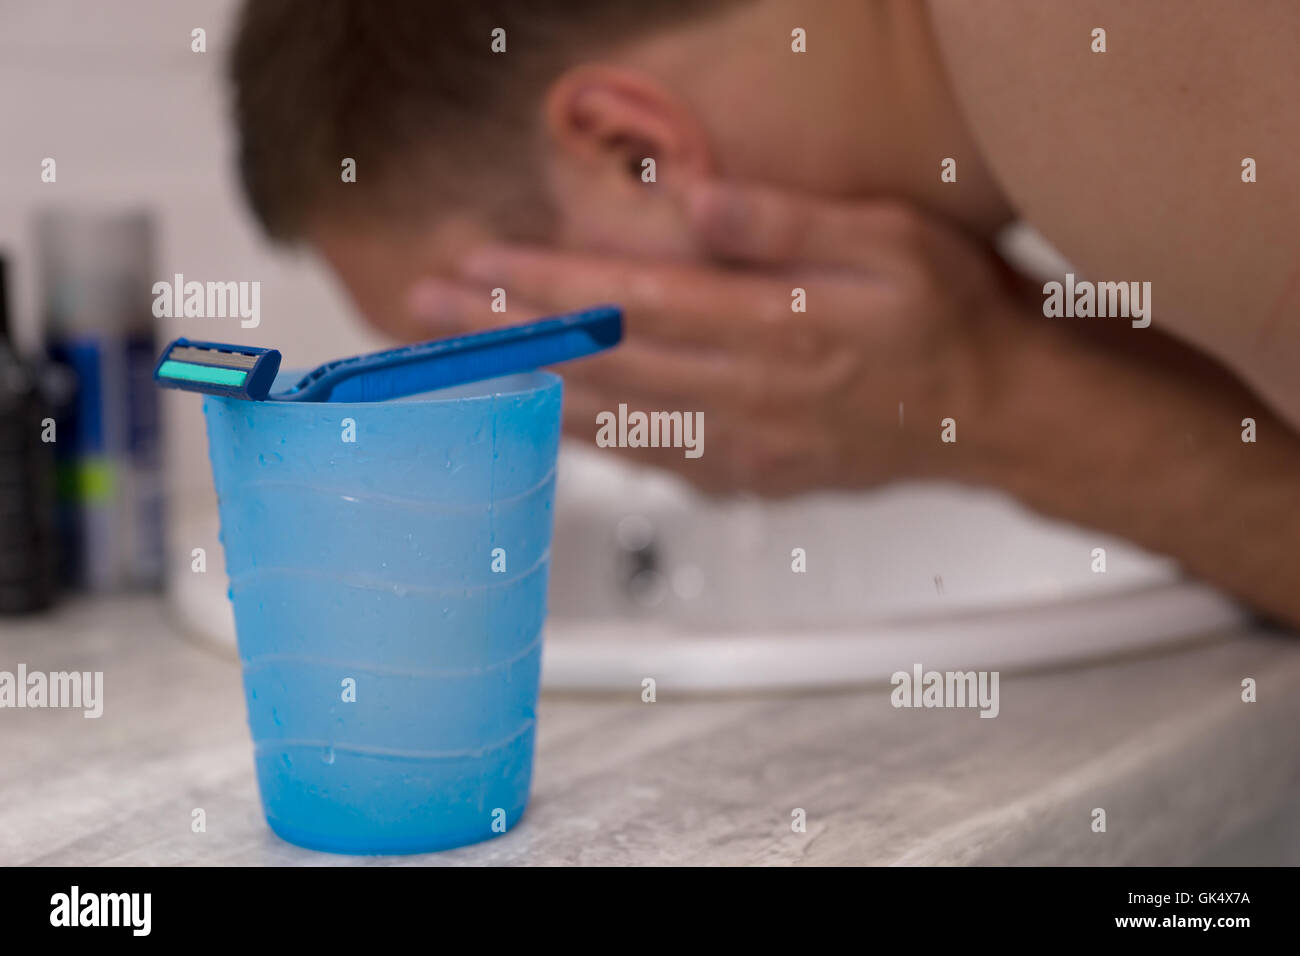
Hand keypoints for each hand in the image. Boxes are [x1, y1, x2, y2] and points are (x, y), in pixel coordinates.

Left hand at [411, 182, 1033, 495]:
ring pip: (614, 422)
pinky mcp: (754, 478)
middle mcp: (751, 397)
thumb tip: (702, 204)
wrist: (997, 414)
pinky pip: (655, 462)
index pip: (633, 301)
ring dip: (527, 387)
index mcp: (778, 329)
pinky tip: (550, 418)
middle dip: (506, 334)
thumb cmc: (950, 319)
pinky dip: (592, 439)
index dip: (547, 285)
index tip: (476, 266)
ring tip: (459, 364)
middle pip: (602, 364)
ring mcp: (747, 447)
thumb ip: (789, 226)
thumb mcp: (892, 242)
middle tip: (427, 309)